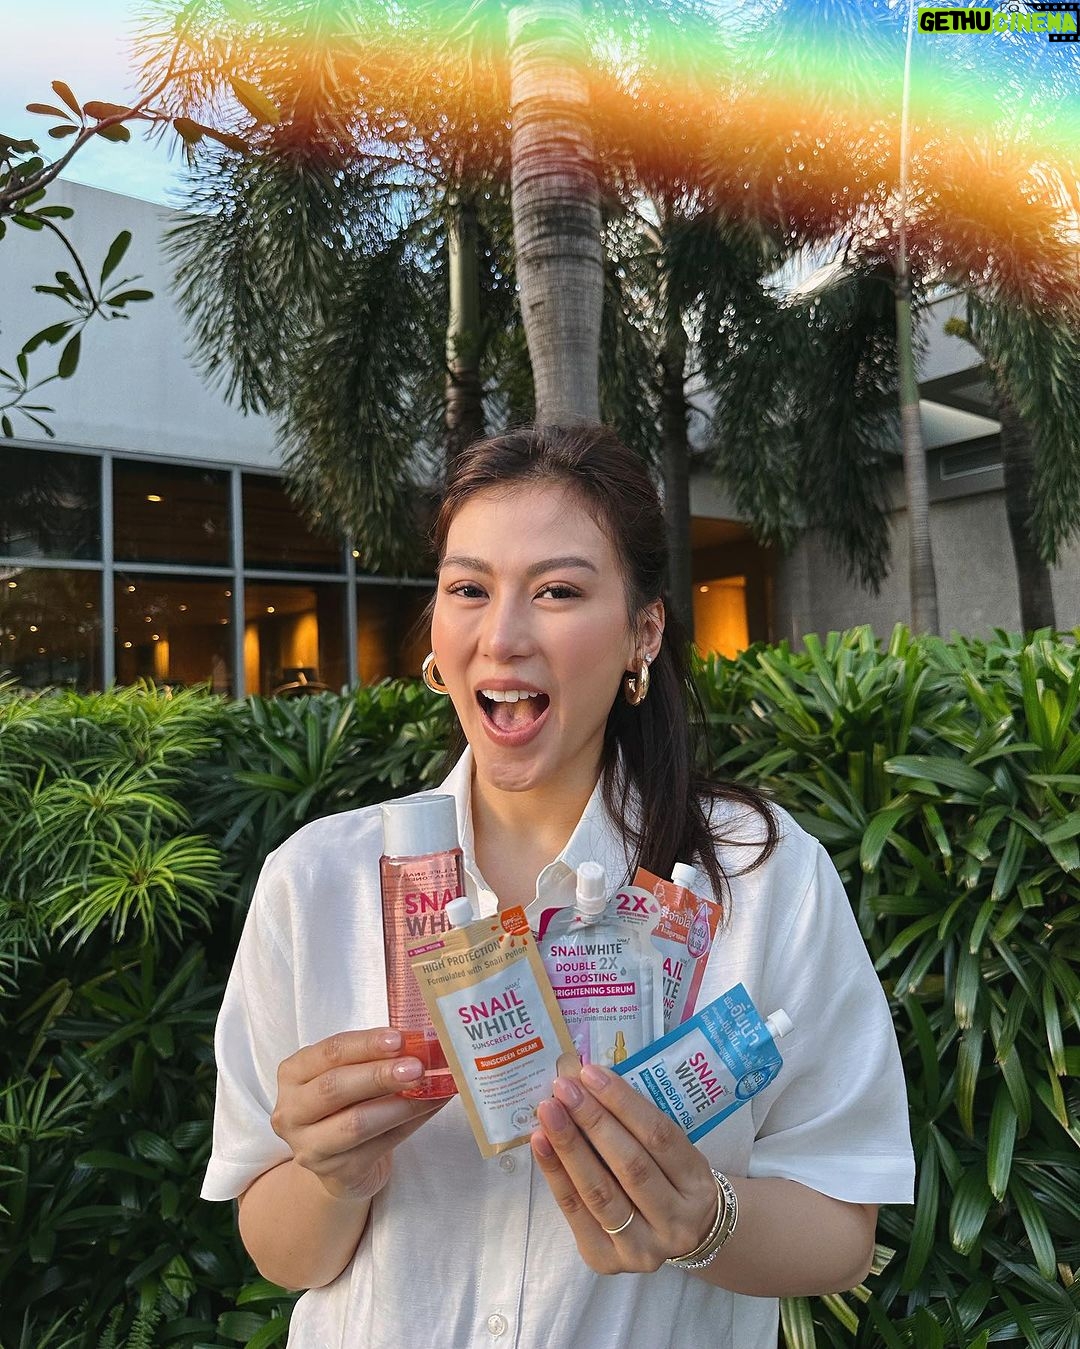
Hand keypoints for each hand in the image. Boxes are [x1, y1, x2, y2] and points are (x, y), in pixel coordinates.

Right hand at [271, 1028, 446, 1202]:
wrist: (340, 1163)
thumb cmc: (347, 1105)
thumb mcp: (349, 1075)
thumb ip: (374, 1058)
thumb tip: (422, 1041)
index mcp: (293, 1074)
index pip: (328, 1053)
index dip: (365, 1045)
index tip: (399, 1039)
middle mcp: (291, 1111)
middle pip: (334, 1088)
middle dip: (379, 1075)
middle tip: (416, 1066)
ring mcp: (310, 1147)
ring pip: (355, 1123)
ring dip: (397, 1104)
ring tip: (427, 1089)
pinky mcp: (337, 1173)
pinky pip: (378, 1146)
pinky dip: (409, 1124)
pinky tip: (428, 1108)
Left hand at [530, 1062, 716, 1273]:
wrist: (679, 1236)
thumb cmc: (668, 1178)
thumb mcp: (671, 1151)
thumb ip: (636, 1121)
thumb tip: (584, 1078)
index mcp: (698, 1184)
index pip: (660, 1136)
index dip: (623, 1102)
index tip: (591, 1073)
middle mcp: (676, 1221)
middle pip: (630, 1166)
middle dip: (592, 1121)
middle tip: (563, 1088)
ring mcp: (643, 1248)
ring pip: (600, 1193)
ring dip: (569, 1147)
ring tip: (548, 1112)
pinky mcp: (608, 1261)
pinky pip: (576, 1214)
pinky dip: (556, 1175)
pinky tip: (541, 1144)